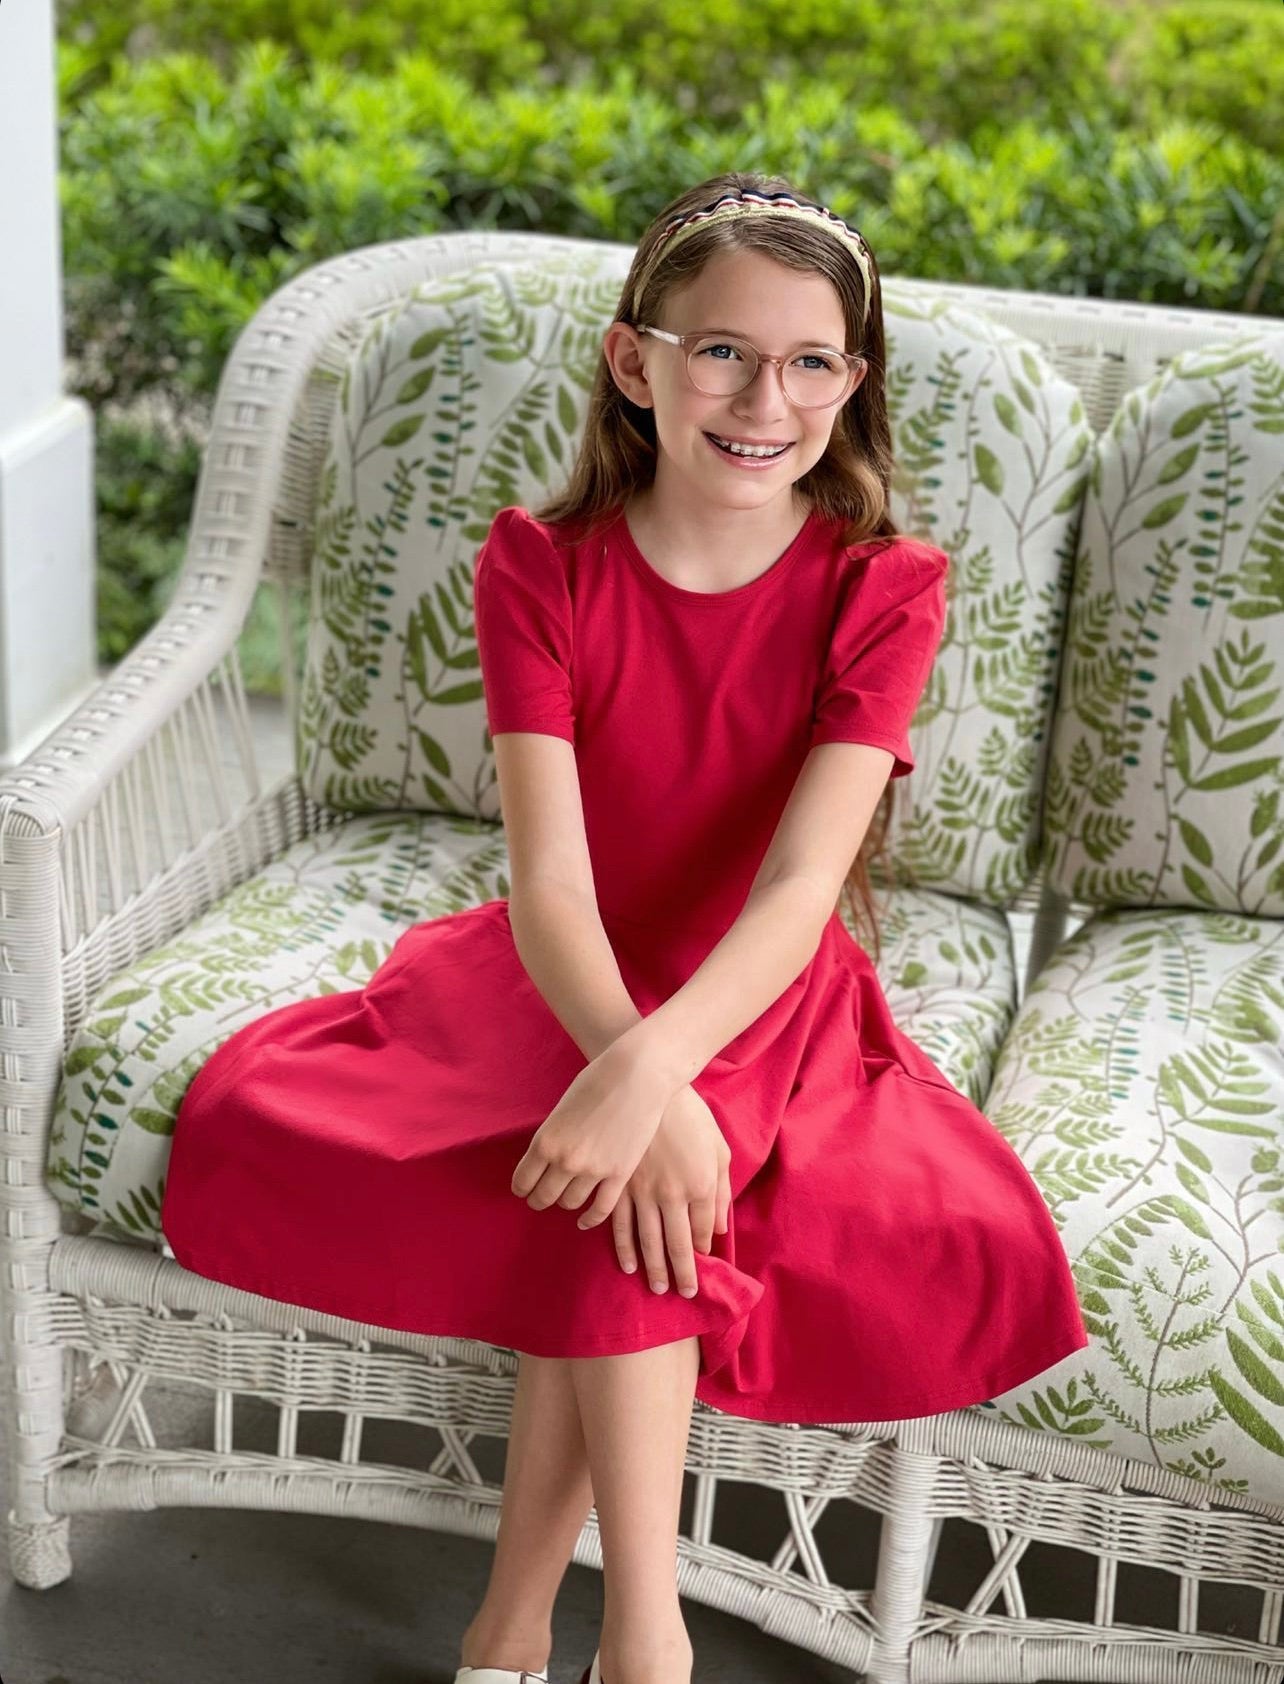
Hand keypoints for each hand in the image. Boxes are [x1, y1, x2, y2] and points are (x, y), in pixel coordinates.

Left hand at [511, 1043, 667, 1217]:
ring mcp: (593, 1170)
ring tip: (565, 1200)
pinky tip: (584, 1220)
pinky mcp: (620, 1175)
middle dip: (538, 1200)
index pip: (522, 1181)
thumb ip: (554, 1137)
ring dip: (565, 1204)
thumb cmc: (598, 1081)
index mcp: (545, 1141)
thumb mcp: (563, 1109)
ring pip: (570, 1204)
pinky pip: (600, 1209)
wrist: (637, 1075)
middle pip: (543, 1197)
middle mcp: (565, 1160)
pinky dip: (589, 1219)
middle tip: (540, 1199)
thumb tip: (549, 1158)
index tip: (524, 1190)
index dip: (521, 1189)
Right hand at [585, 1086, 731, 1298]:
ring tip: (655, 1287)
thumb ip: (720, 1190)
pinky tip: (626, 1263)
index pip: (702, 1231)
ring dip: (653, 1267)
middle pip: (677, 1244)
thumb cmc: (690, 1115)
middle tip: (681, 1294)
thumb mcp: (717, 1147)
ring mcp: (642, 1191)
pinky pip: (619, 1223)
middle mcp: (672, 1194)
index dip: (702, 1252)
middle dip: (680, 1273)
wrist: (649, 1087)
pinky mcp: (618, 1184)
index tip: (701, 1266)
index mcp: (700, 1184)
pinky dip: (622, 1247)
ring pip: (647, 1240)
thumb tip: (719, 1228)